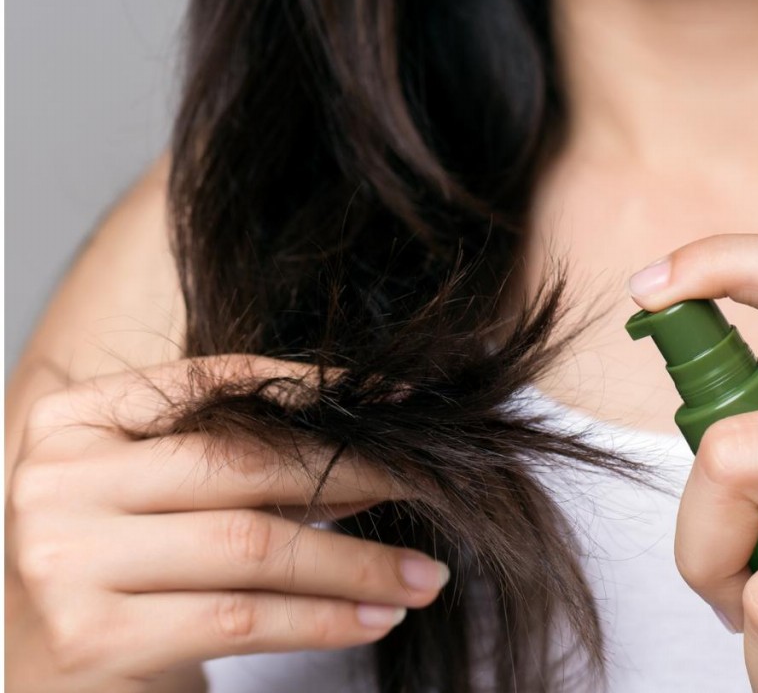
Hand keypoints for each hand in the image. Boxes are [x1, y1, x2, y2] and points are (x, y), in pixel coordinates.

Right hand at [6, 354, 449, 692]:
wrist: (38, 668)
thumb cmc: (118, 565)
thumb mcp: (163, 493)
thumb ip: (244, 462)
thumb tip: (370, 449)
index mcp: (74, 420)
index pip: (214, 384)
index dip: (314, 389)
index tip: (396, 402)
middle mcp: (59, 479)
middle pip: (242, 464)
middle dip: (353, 475)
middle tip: (429, 485)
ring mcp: (67, 558)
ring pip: (254, 544)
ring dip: (356, 563)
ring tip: (422, 575)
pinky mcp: (94, 637)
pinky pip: (242, 618)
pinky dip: (322, 618)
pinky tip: (373, 617)